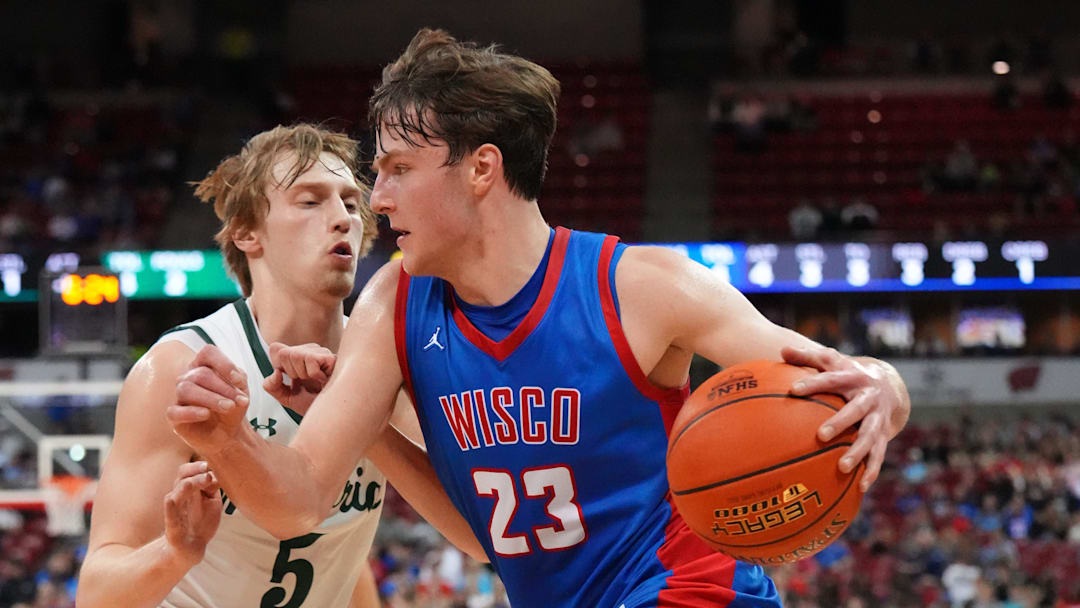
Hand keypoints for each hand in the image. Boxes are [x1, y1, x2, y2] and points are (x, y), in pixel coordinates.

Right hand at [163, 460, 221, 565]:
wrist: (191, 548)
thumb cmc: (201, 521)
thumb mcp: (212, 501)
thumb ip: (213, 486)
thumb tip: (219, 472)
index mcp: (188, 490)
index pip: (188, 471)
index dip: (198, 465)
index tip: (213, 463)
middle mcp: (179, 498)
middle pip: (181, 477)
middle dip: (194, 470)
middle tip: (209, 469)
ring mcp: (174, 512)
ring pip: (176, 493)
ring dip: (188, 484)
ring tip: (203, 479)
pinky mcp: (173, 528)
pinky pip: (169, 516)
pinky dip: (170, 507)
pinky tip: (171, 500)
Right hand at [168, 345, 250, 455]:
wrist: (228, 432)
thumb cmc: (233, 407)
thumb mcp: (241, 390)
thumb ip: (239, 380)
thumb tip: (236, 378)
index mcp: (204, 366)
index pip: (208, 353)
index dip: (224, 363)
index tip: (239, 380)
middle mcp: (188, 378)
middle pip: (201, 374)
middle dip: (224, 388)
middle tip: (241, 401)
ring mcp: (179, 396)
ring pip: (187, 389)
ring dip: (212, 398)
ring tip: (229, 407)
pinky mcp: (174, 416)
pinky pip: (175, 411)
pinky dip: (191, 412)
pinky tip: (206, 414)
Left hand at [262, 342, 335, 415]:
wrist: (330, 416)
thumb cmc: (313, 405)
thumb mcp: (286, 397)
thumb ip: (272, 386)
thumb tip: (276, 371)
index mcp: (298, 357)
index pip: (276, 349)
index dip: (278, 366)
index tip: (290, 379)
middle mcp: (309, 351)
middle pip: (284, 353)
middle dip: (291, 373)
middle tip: (306, 382)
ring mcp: (321, 353)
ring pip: (296, 355)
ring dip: (304, 374)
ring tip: (315, 381)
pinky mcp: (331, 357)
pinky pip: (310, 360)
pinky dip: (315, 374)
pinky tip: (323, 380)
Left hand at [782, 345, 909, 491]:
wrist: (890, 383)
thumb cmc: (848, 373)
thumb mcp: (831, 360)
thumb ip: (807, 357)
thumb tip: (782, 350)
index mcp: (853, 377)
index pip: (831, 379)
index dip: (812, 383)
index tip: (793, 391)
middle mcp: (869, 398)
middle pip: (855, 411)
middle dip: (840, 423)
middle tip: (820, 436)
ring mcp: (878, 418)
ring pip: (870, 437)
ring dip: (858, 452)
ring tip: (841, 467)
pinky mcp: (883, 435)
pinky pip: (879, 455)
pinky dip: (871, 470)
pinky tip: (860, 487)